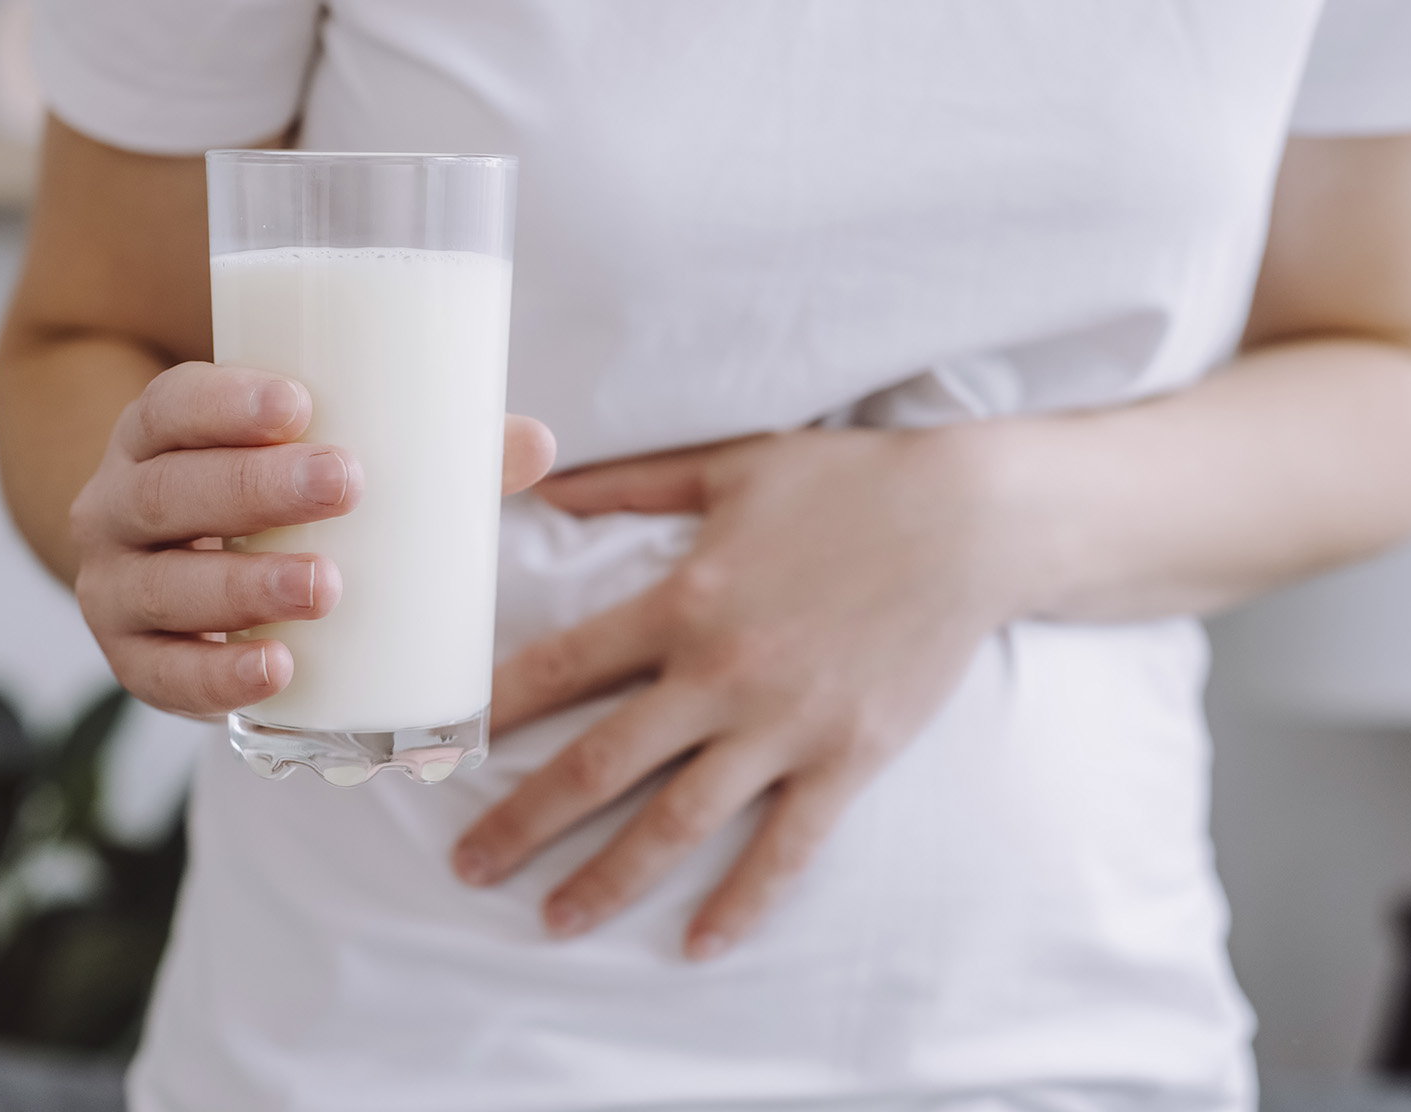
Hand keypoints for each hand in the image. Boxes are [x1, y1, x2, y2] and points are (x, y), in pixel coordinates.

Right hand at [70, 360, 555, 717]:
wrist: (184, 572)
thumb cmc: (275, 499)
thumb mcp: (331, 460)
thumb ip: (427, 450)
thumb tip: (537, 442)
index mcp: (161, 436)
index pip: (171, 404)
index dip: (224, 402)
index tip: (299, 404)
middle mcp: (118, 506)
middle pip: (169, 491)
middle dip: (256, 489)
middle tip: (346, 486)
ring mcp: (118, 588)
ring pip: (163, 586)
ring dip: (242, 586)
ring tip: (326, 586)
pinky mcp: (136, 662)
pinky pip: (160, 678)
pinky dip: (215, 678)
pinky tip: (276, 671)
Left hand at [452, 426, 1032, 958]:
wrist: (971, 521)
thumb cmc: (847, 484)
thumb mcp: (729, 466)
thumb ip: (628, 482)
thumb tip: (545, 479)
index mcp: (680, 601)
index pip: (561, 669)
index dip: (492, 712)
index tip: (439, 751)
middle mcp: (719, 675)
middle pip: (599, 766)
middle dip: (523, 822)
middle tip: (466, 867)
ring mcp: (785, 726)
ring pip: (678, 823)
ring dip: (608, 879)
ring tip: (552, 921)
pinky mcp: (847, 759)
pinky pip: (786, 847)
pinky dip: (742, 901)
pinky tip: (699, 944)